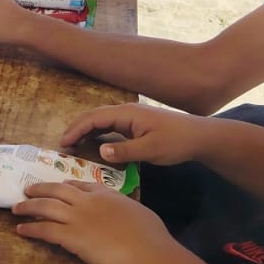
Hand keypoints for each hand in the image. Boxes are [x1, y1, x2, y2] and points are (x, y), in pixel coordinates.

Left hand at [12, 181, 171, 263]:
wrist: (145, 252)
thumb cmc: (149, 235)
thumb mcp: (137, 211)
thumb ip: (123, 208)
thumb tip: (123, 212)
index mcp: (105, 194)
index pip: (79, 186)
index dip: (64, 186)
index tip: (57, 186)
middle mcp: (86, 202)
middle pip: (56, 191)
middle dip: (39, 189)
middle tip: (27, 191)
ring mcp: (76, 218)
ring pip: (45, 207)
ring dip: (28, 207)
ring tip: (16, 208)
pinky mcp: (70, 237)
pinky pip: (44, 230)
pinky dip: (30, 229)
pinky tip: (21, 230)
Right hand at [59, 102, 212, 166]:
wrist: (200, 137)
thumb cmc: (177, 142)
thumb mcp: (152, 149)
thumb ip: (126, 151)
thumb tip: (100, 151)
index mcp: (128, 114)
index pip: (94, 118)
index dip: (77, 129)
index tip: (64, 143)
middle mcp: (127, 112)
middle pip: (94, 116)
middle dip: (77, 128)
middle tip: (63, 145)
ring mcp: (132, 118)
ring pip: (102, 121)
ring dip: (86, 131)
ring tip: (74, 145)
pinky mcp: (136, 125)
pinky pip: (111, 127)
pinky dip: (98, 134)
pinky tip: (94, 144)